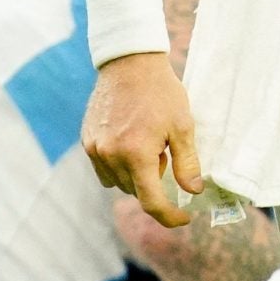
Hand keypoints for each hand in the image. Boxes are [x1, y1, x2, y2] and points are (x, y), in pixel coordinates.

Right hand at [83, 51, 201, 226]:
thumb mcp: (182, 126)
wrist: (129, 62)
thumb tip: (192, 192)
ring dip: (135, 176)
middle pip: (135, 192)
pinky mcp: (87, 141)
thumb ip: (187, 163)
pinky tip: (131, 142)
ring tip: (147, 144)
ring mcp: (95, 149)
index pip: (151, 202)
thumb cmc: (161, 92)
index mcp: (136, 154)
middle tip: (165, 154)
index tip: (183, 218)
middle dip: (153, 183)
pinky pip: (103, 169)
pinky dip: (119, 166)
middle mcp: (110, 155)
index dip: (169, 216)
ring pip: (118, 183)